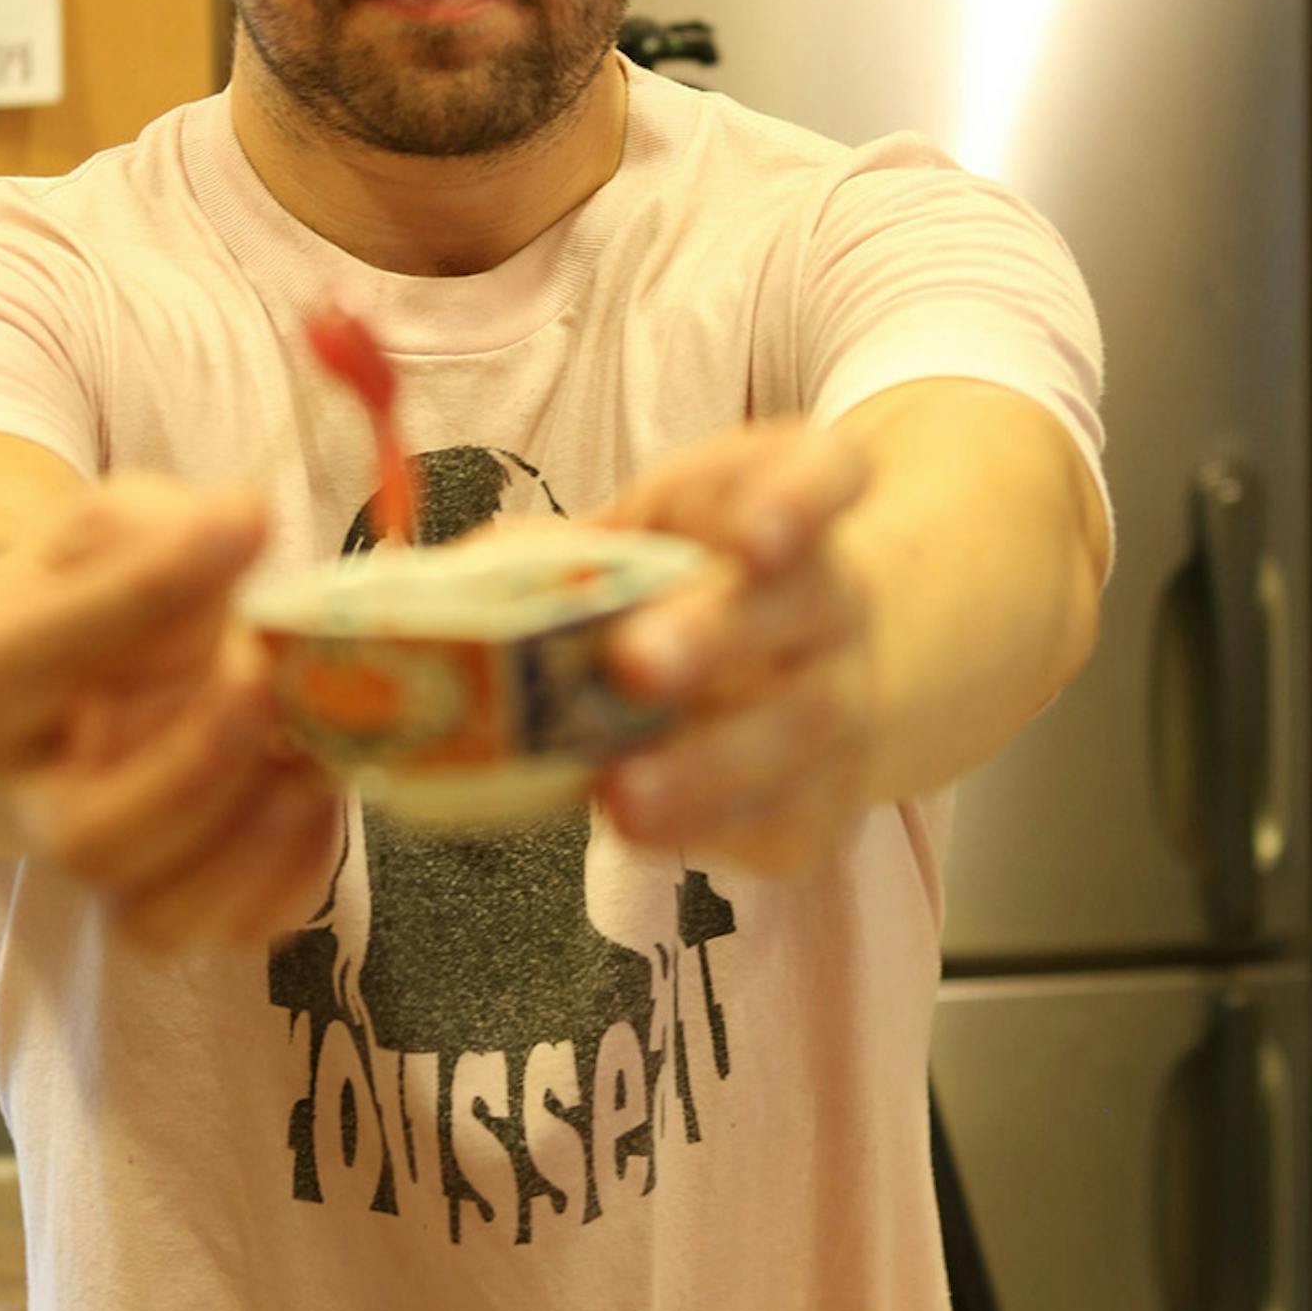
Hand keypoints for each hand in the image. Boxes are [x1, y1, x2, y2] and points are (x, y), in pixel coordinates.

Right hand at [0, 473, 342, 952]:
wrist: (65, 677)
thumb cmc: (88, 594)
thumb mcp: (101, 530)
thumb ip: (155, 526)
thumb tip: (242, 522)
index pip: (35, 654)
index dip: (140, 591)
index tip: (242, 523)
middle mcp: (27, 800)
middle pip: (89, 835)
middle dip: (194, 766)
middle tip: (266, 677)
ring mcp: (101, 866)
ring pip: (154, 914)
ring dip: (249, 842)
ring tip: (313, 757)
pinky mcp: (171, 904)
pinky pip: (228, 931)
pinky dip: (291, 876)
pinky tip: (318, 794)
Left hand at [593, 418, 879, 877]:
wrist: (803, 669)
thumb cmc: (692, 589)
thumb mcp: (636, 541)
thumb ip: (565, 553)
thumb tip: (470, 572)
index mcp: (780, 505)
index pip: (824, 475)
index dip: (798, 500)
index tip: (756, 537)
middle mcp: (829, 596)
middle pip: (797, 606)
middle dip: (716, 634)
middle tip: (636, 664)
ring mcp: (841, 695)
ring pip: (799, 726)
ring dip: (711, 764)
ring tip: (624, 795)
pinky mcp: (830, 792)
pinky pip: (790, 817)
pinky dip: (719, 830)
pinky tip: (648, 835)